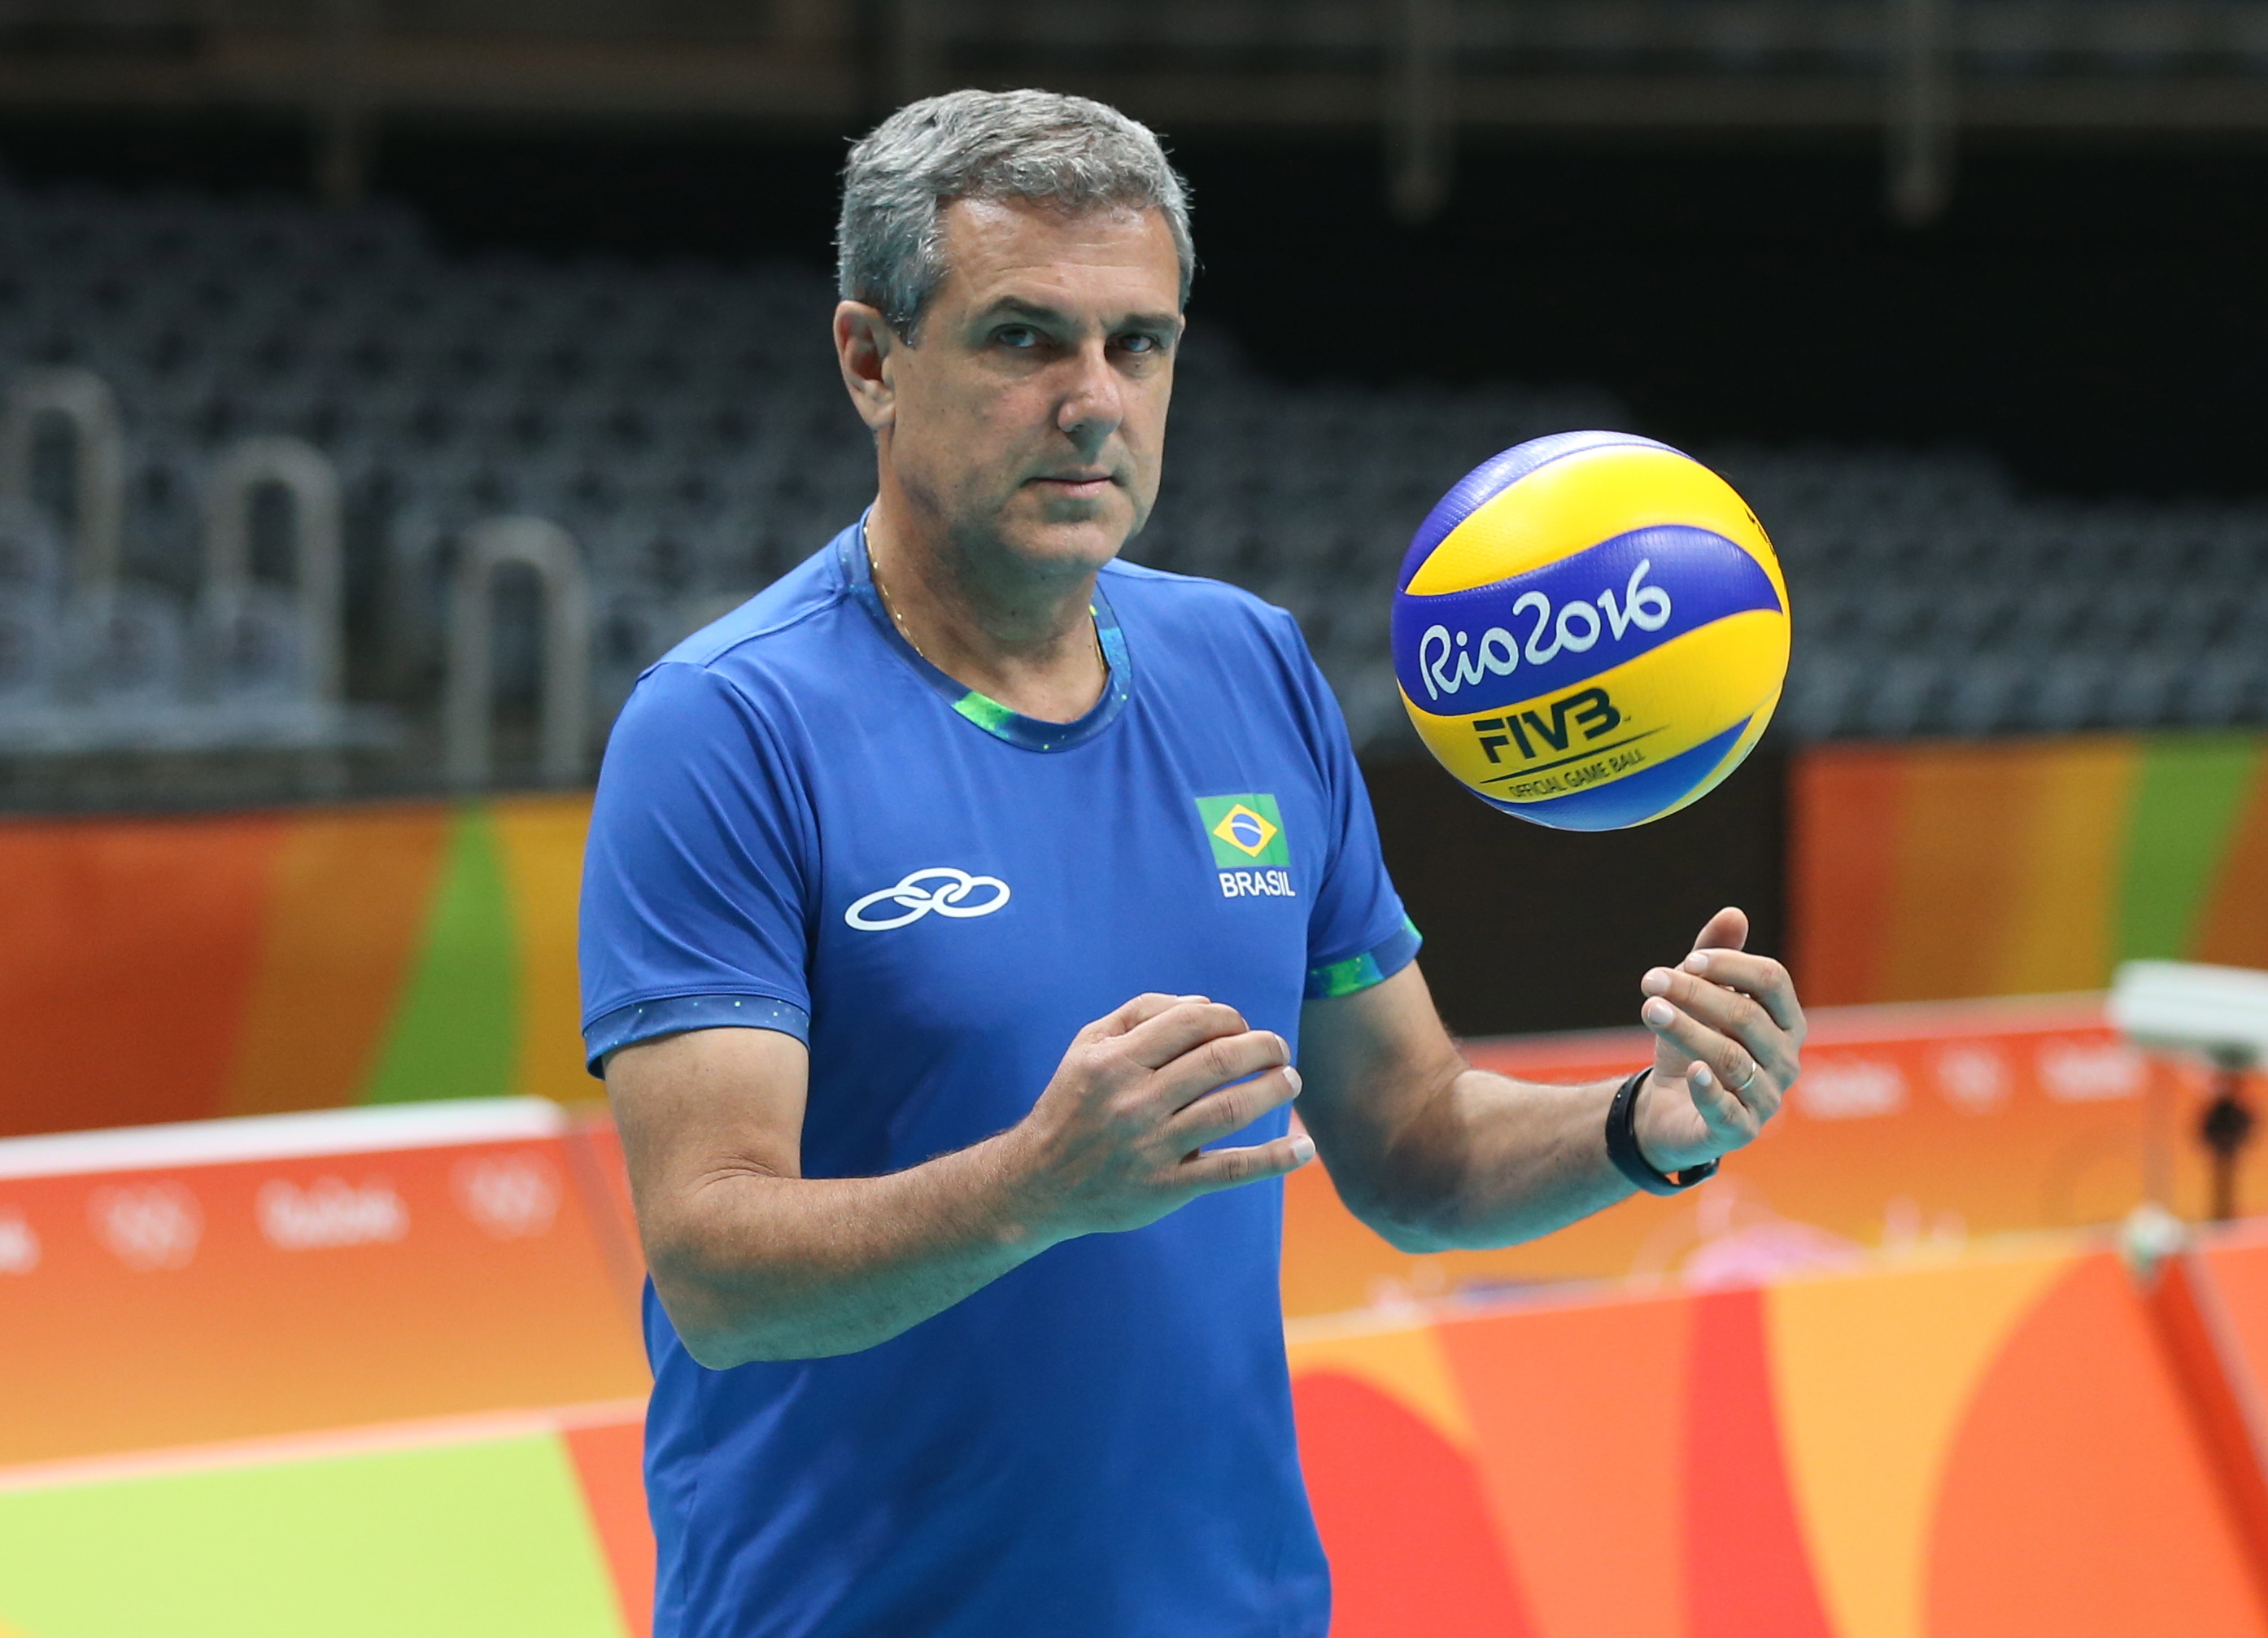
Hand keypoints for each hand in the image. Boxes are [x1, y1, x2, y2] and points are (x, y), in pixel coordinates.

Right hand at [1005, 992, 1312, 1242]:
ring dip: (1273, 1090)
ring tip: (1291, 1080)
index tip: (1243, 1027)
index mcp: (1115, 1061)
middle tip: (1279, 1048)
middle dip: (1262, 1047)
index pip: (1191, 1022)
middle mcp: (1133, 1101)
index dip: (1230, 1018)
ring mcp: (1152, 1147)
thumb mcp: (1087, 1046)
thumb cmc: (1073, 1104)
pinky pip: (1231, 1170)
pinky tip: (1304, 1148)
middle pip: (1218, 1061)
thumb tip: (1204, 1004)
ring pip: (1230, 1109)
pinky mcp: (1167, 1188)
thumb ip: (1139, 1014)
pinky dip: (1274, 1159)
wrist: (1038, 1182)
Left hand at [1629, 907, 1805, 1174]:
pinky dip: (1710, 1089)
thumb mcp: (1699, 1000)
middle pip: (1747, 1016)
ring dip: (1687, 1030)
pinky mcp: (1739, 1130)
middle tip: (1651, 981)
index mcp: (1785, 1021)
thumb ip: (1715, 960)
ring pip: (1731, 1057)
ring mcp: (1767, 1097)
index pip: (1772, 981)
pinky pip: (1729, 1110)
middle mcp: (1785, 1059)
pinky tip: (1692, 1071)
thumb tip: (1733, 912)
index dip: (1732, 965)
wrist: (1670, 1110)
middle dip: (1696, 995)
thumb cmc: (1692, 1046)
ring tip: (1650, 1010)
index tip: (1690, 960)